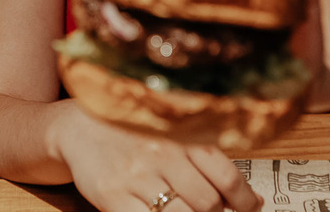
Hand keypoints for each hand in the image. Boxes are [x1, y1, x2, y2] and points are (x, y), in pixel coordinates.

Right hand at [53, 103, 261, 211]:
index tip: (249, 207)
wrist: (79, 127)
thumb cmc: (132, 133)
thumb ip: (205, 160)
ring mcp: (137, 177)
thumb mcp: (170, 135)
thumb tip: (250, 199)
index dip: (244, 199)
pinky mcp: (114, 196)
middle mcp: (162, 154)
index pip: (226, 175)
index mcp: (181, 136)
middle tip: (211, 211)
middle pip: (207, 202)